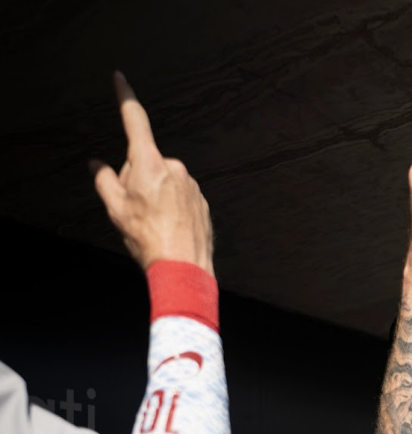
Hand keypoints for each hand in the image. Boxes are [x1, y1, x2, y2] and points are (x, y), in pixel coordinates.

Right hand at [91, 73, 213, 274]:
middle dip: (137, 179)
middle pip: (146, 162)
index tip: (120, 79)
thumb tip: (98, 166)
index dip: (126, 98)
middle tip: (137, 208)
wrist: (183, 267)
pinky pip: (180, 195)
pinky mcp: (202, 200)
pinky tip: (169, 226)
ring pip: (164, 181)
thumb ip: (104, 180)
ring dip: (156, 194)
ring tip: (154, 221)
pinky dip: (172, 206)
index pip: (135, 121)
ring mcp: (191, 184)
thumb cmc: (149, 239)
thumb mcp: (115, 208)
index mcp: (150, 164)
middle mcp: (175, 169)